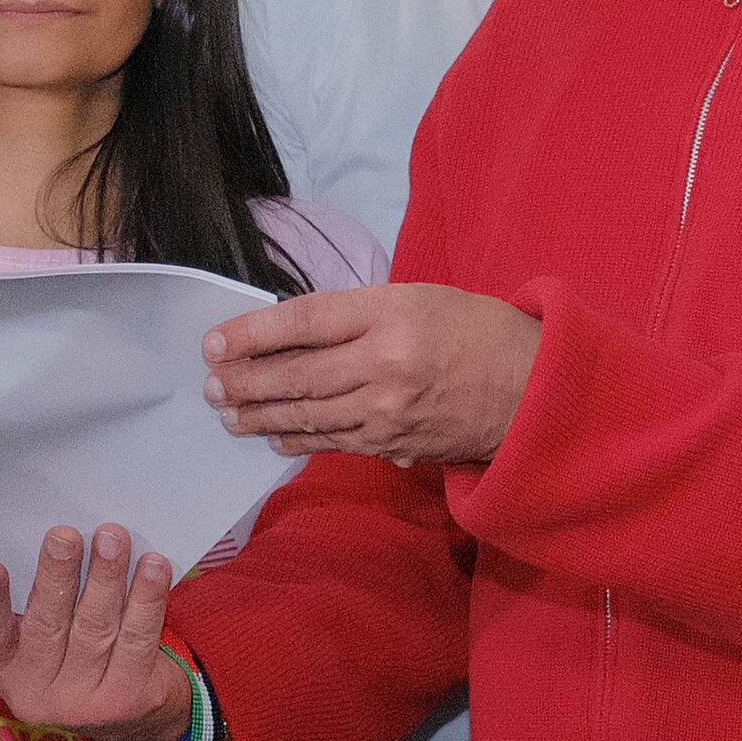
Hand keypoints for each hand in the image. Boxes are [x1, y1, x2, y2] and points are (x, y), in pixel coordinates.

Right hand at [0, 523, 192, 740]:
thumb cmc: (72, 653)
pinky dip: (146, 599)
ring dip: (105, 577)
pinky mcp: (128, 697)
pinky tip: (152, 567)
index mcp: (4, 671)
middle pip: (47, 627)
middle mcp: (38, 693)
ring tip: (111, 538)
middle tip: (64, 536)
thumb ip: (35, 598)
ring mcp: (84, 702)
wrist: (127, 714)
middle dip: (57, 576)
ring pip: (96, 628)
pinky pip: (138, 640)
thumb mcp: (37, 639)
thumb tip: (49, 541)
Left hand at [202, 284, 537, 465]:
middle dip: (246, 381)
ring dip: (261, 416)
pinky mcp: (394, 443)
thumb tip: (294, 335)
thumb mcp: (417, 297)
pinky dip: (298, 440)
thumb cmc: (474, 330)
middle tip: (210, 384)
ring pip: (308, 414)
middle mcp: (384, 364)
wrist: (532, 389)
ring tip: (227, 412)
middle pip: (297, 373)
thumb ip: (357, 313)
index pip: (304, 321)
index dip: (252, 333)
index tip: (214, 341)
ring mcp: (387, 410)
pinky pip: (333, 442)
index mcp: (390, 314)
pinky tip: (273, 438)